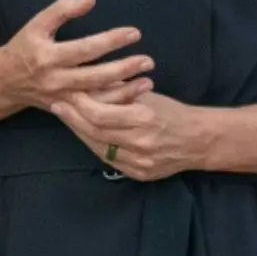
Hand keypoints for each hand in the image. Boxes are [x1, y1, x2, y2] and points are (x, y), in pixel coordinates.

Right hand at [0, 0, 152, 109]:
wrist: (6, 81)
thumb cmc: (25, 47)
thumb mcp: (37, 24)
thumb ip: (62, 9)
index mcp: (49, 57)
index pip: (85, 48)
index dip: (111, 40)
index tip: (134, 33)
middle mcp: (57, 80)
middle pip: (96, 77)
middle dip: (124, 69)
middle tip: (148, 60)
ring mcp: (63, 99)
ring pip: (97, 99)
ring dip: (125, 92)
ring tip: (148, 82)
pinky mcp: (68, 110)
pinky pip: (95, 111)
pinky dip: (115, 105)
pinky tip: (133, 96)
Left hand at [49, 90, 209, 181]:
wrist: (199, 140)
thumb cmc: (172, 111)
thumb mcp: (149, 95)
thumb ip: (120, 91)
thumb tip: (89, 81)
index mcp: (144, 119)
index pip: (101, 115)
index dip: (81, 105)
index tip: (68, 93)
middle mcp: (141, 143)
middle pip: (95, 133)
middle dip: (73, 119)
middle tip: (58, 106)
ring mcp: (139, 163)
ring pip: (98, 148)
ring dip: (80, 133)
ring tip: (67, 118)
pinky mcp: (139, 174)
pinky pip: (109, 160)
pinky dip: (94, 146)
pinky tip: (85, 134)